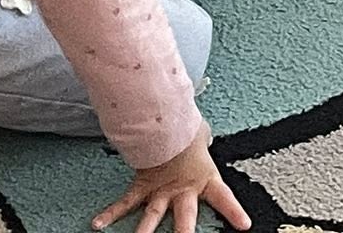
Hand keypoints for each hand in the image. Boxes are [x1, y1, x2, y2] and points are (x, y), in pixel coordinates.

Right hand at [92, 127, 248, 232]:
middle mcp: (183, 190)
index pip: (224, 197)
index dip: (234, 212)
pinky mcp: (141, 185)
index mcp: (204, 178)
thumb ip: (204, 142)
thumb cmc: (186, 125)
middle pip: (185, 218)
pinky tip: (98, 224)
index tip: (244, 226)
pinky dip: (110, 213)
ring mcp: (161, 190)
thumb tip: (204, 136)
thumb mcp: (202, 135)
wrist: (164, 119)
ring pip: (153, 217)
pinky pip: (125, 202)